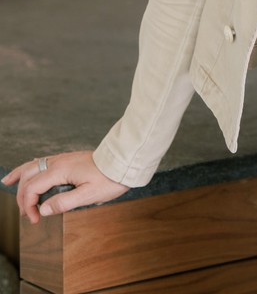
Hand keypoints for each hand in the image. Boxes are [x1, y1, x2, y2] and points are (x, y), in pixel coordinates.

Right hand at [2, 150, 128, 224]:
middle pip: (29, 176)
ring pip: (34, 165)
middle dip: (22, 195)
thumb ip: (64, 202)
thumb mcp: (89, 195)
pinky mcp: (68, 159)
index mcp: (61, 170)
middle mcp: (59, 161)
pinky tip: (29, 169)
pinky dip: (31, 166)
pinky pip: (43, 161)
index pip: (33, 188)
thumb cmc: (109, 178)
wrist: (123, 161)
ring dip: (20, 176)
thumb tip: (44, 209)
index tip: (35, 220)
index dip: (28, 206)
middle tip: (25, 213)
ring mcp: (63, 158)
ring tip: (7, 181)